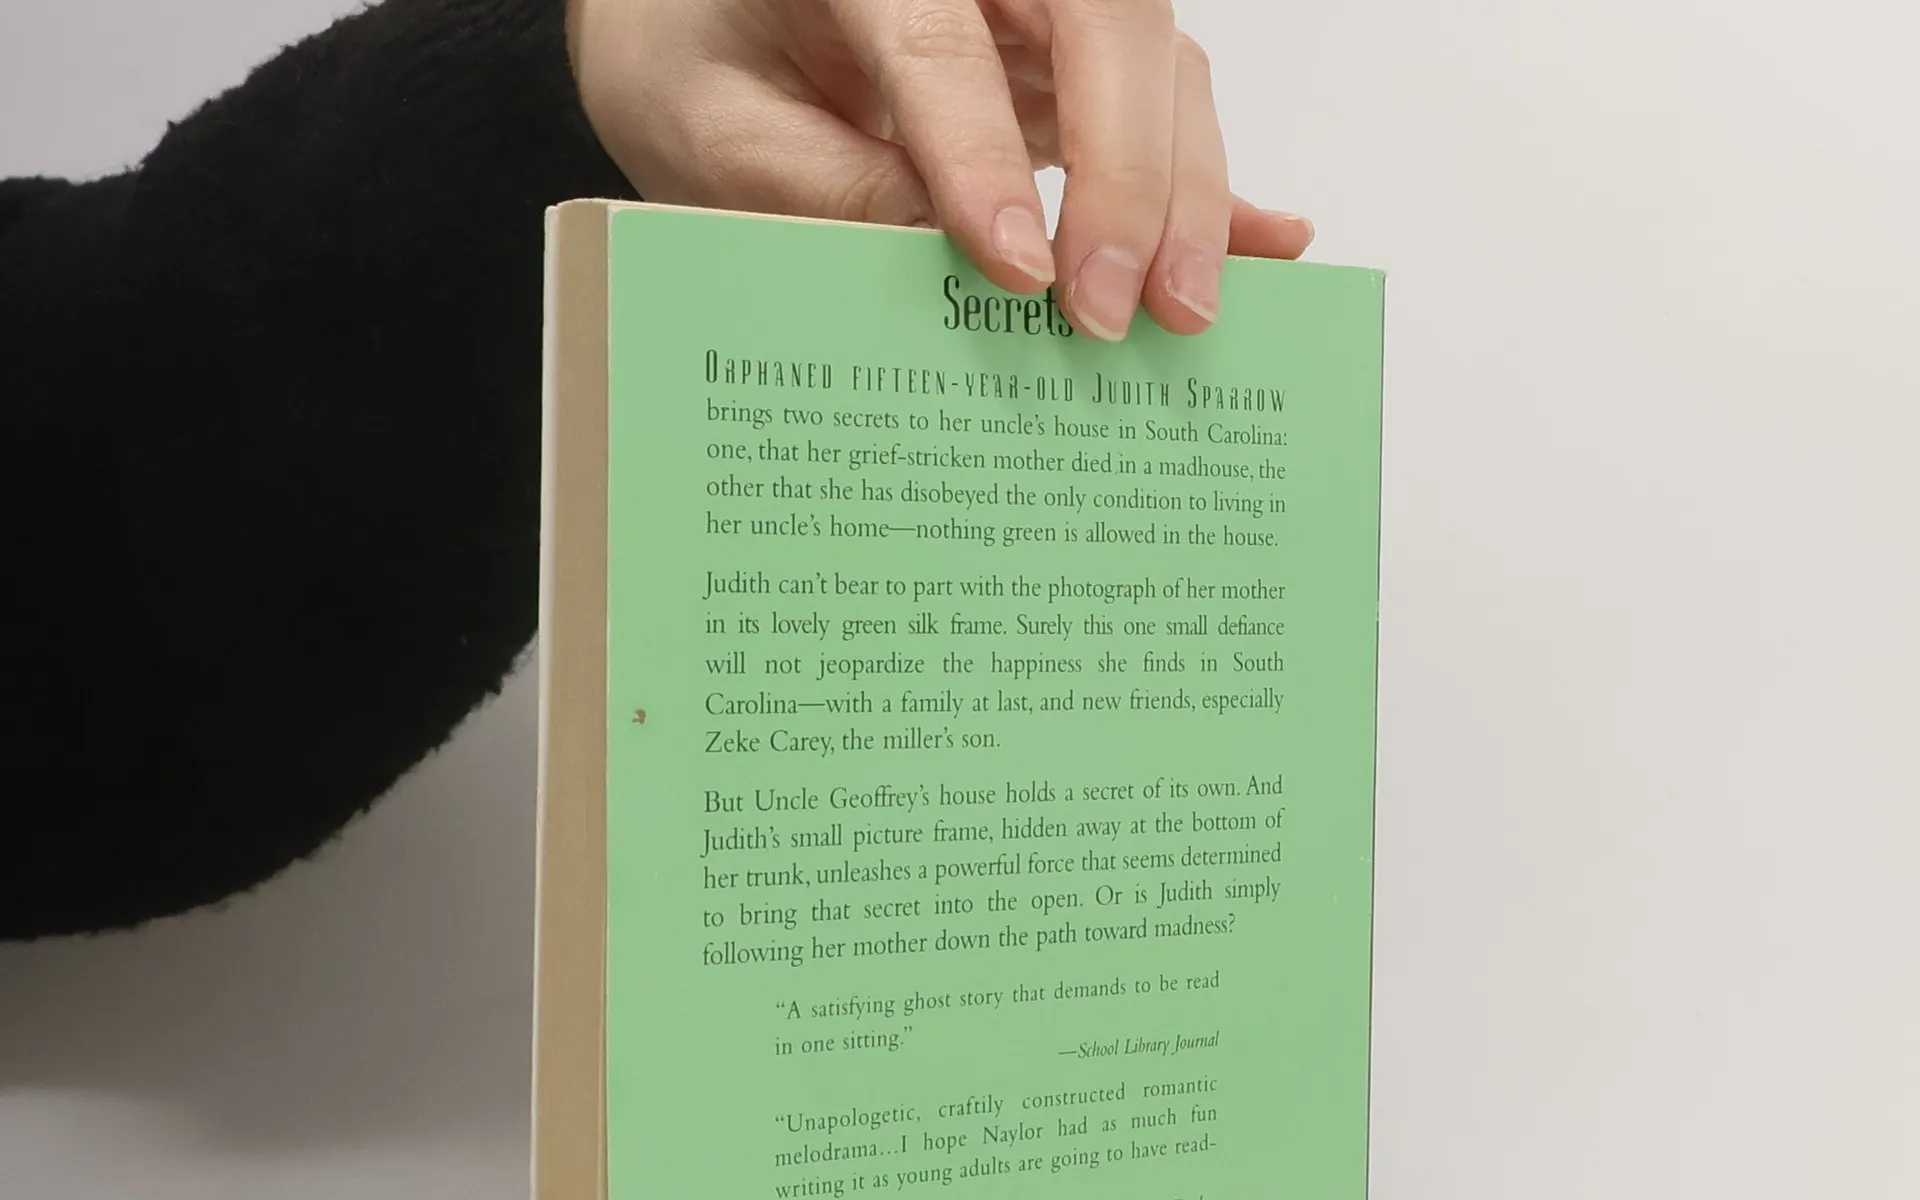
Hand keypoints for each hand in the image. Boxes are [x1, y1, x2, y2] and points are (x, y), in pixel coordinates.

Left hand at [566, 0, 1313, 341]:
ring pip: (1156, 59)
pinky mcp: (1069, 46)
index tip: (1020, 275)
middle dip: (1127, 173)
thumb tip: (959, 274)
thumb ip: (825, 194)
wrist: (701, 7)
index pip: (940, 40)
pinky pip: (1163, 95)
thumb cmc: (696, 54)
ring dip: (1183, 191)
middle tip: (1113, 311)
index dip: (986, 157)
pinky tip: (1270, 242)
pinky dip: (1210, 180)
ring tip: (1182, 313)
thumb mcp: (715, 135)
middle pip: (1100, 21)